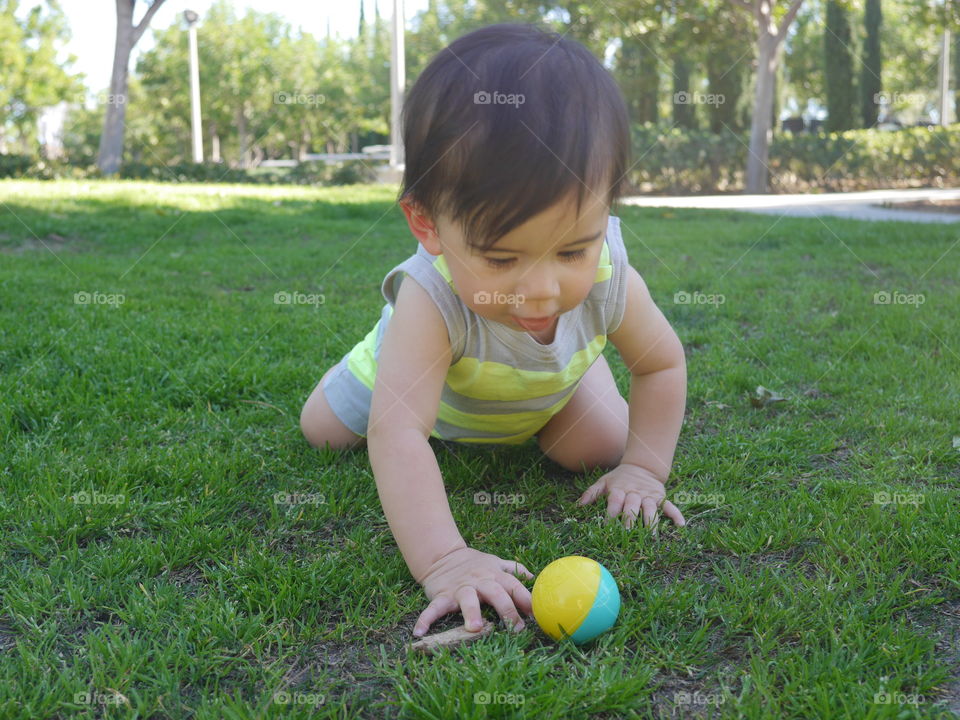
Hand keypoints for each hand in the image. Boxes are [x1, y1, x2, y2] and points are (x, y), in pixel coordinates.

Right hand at [412, 546, 533, 636]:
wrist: (443, 555)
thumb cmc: (474, 564)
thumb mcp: (495, 562)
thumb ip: (514, 570)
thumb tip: (533, 577)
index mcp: (495, 575)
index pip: (514, 586)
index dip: (526, 600)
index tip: (536, 616)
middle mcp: (480, 581)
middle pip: (496, 593)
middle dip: (507, 610)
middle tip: (515, 628)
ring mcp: (460, 588)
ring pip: (467, 599)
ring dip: (471, 612)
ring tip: (474, 628)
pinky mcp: (442, 594)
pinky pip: (434, 607)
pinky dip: (426, 619)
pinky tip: (419, 631)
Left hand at [577, 463, 685, 528]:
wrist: (641, 466)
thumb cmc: (619, 478)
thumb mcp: (604, 481)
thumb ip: (591, 493)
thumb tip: (578, 506)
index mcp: (620, 489)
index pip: (615, 501)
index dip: (611, 512)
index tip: (606, 525)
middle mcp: (635, 493)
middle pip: (632, 506)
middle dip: (630, 519)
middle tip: (627, 532)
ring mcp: (649, 496)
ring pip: (651, 508)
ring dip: (651, 521)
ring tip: (651, 535)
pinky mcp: (661, 498)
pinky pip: (670, 506)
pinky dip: (675, 514)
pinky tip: (680, 525)